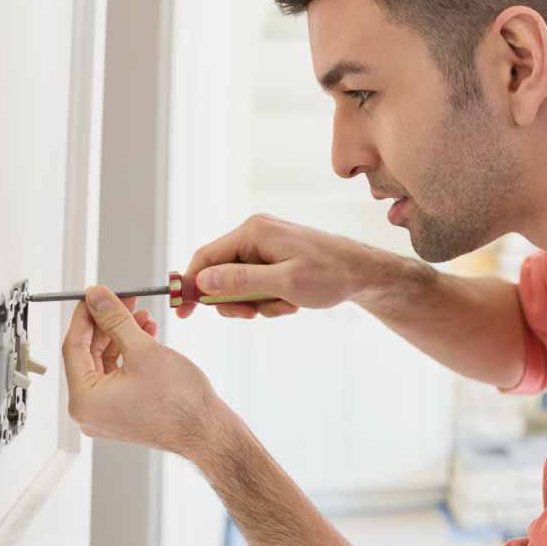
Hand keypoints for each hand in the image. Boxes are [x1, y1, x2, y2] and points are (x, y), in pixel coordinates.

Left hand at [63, 285, 225, 457]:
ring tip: (141, 316)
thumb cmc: (179, 402)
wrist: (206, 431)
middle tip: (122, 300)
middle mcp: (89, 411)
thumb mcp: (143, 350)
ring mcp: (106, 413)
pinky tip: (145, 335)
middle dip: (107, 324)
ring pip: (105, 364)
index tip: (95, 295)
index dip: (85, 315)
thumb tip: (97, 298)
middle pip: (88, 355)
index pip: (73, 346)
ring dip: (121, 337)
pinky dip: (129, 355)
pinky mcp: (122, 412)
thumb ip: (115, 320)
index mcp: (83, 400)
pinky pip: (117, 376)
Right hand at [180, 214, 378, 319]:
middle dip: (236, 300)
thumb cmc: (330, 275)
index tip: (183, 313)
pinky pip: (255, 284)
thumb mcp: (284, 283)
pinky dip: (269, 299)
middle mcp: (255, 233)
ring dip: (257, 303)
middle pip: (220, 273)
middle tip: (255, 314)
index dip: (190, 285)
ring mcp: (265, 245)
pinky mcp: (274, 257)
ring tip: (285, 305)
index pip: (206, 257)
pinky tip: (291, 301)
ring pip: (239, 284)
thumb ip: (241, 282)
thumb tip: (201, 282)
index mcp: (253, 232)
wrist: (363, 274)